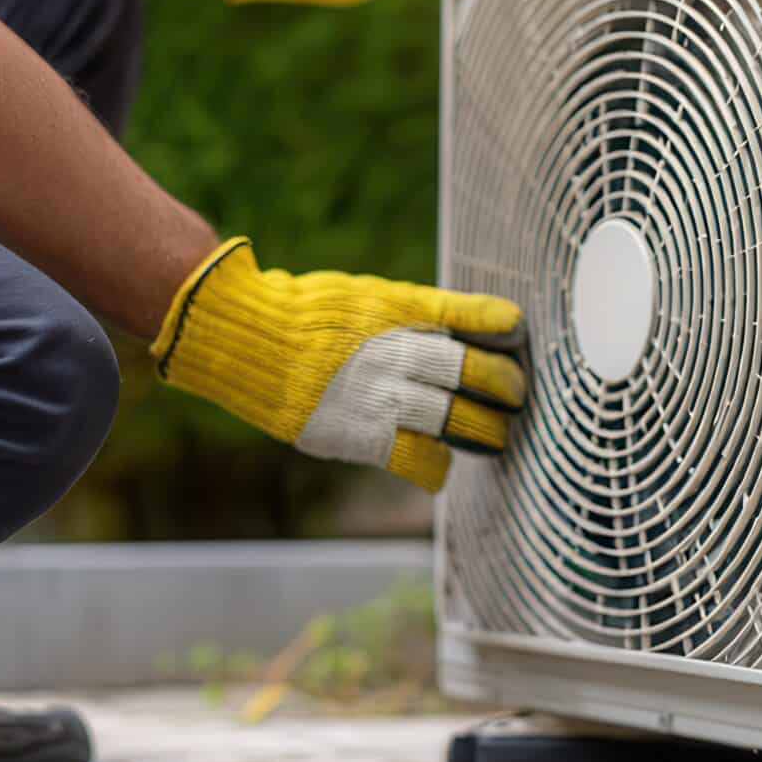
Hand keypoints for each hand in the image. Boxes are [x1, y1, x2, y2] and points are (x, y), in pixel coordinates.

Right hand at [150, 238, 526, 491]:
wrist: (244, 340)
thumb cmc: (306, 314)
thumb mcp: (366, 295)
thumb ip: (417, 312)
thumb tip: (473, 324)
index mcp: (395, 309)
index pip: (467, 318)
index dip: (502, 329)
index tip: (517, 334)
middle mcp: (392, 350)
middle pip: (471, 373)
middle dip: (504, 386)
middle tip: (516, 395)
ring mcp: (376, 394)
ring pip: (454, 419)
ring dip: (483, 432)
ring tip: (496, 437)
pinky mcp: (359, 434)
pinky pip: (417, 459)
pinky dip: (437, 466)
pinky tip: (443, 465)